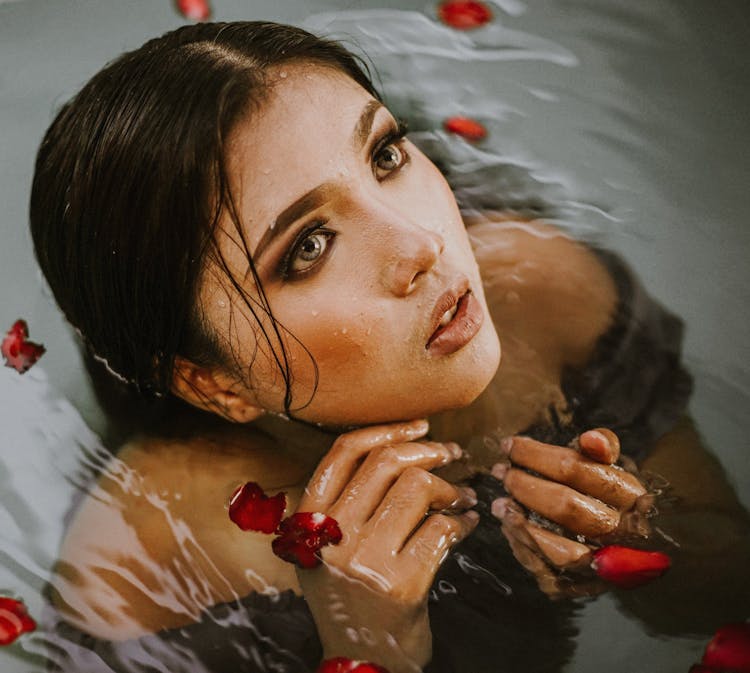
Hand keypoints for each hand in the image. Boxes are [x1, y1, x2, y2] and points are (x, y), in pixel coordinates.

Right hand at [297, 420, 477, 672]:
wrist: (360, 664)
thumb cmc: (348, 599)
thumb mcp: (326, 550)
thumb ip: (344, 504)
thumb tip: (399, 450)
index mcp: (309, 521)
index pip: (342, 453)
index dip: (385, 430)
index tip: (420, 426)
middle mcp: (332, 536)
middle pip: (385, 464)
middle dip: (427, 451)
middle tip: (452, 454)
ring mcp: (366, 560)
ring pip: (417, 489)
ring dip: (450, 487)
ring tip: (462, 496)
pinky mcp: (402, 584)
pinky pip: (442, 529)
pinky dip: (462, 521)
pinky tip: (467, 524)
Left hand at [491, 429, 653, 597]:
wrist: (635, 544)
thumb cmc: (610, 494)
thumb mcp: (611, 465)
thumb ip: (601, 446)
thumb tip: (591, 439)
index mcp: (631, 496)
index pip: (578, 470)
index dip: (538, 455)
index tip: (509, 446)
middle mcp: (622, 534)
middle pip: (568, 508)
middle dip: (527, 487)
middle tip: (502, 473)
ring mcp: (604, 565)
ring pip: (560, 550)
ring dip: (522, 524)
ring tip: (500, 504)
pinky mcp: (584, 586)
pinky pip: (549, 573)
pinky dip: (523, 549)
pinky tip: (509, 527)